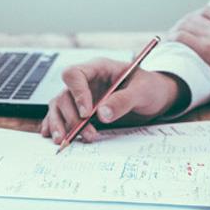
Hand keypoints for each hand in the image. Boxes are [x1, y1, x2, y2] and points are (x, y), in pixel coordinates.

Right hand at [41, 58, 187, 142]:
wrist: (156, 97)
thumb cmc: (150, 88)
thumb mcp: (142, 91)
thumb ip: (123, 100)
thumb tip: (102, 114)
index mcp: (98, 68)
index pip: (75, 75)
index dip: (77, 94)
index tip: (87, 113)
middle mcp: (86, 81)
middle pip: (65, 95)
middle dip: (72, 117)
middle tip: (87, 134)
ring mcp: (81, 96)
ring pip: (59, 107)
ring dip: (60, 124)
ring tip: (65, 141)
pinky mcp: (81, 110)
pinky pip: (61, 116)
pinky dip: (55, 126)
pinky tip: (53, 136)